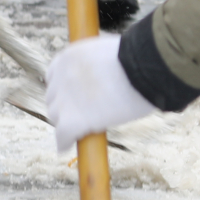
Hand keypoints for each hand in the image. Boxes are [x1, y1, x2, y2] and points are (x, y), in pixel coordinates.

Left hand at [46, 33, 156, 152]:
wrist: (145, 67)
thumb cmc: (139, 59)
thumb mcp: (107, 53)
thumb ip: (96, 64)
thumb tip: (104, 76)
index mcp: (68, 57)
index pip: (55, 77)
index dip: (65, 90)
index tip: (74, 98)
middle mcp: (61, 76)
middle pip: (54, 98)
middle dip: (65, 106)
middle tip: (81, 114)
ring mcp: (65, 99)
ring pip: (57, 117)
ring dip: (65, 123)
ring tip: (79, 131)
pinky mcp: (73, 120)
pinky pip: (63, 136)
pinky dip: (64, 142)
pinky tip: (66, 147)